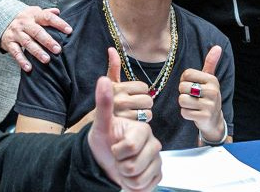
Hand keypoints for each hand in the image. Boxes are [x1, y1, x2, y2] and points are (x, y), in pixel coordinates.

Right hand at [0, 6, 71, 71]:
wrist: (0, 19)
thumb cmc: (24, 19)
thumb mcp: (34, 12)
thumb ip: (46, 13)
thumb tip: (58, 11)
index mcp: (33, 15)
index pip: (47, 17)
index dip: (59, 23)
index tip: (69, 31)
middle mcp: (24, 24)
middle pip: (37, 32)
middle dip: (48, 41)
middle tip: (58, 50)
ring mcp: (16, 33)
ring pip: (27, 43)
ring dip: (37, 52)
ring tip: (46, 60)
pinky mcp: (9, 43)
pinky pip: (15, 53)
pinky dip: (22, 61)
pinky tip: (29, 68)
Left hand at [88, 76, 161, 191]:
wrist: (106, 161)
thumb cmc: (104, 140)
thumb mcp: (101, 123)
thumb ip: (103, 102)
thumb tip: (103, 78)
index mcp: (142, 128)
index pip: (130, 146)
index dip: (118, 151)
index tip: (114, 146)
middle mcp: (154, 142)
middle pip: (135, 165)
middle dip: (120, 165)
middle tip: (117, 157)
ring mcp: (157, 158)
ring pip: (139, 178)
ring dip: (125, 177)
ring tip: (122, 167)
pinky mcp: (158, 173)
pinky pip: (146, 186)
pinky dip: (134, 185)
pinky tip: (130, 176)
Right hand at [106, 47, 153, 121]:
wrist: (99, 124)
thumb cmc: (108, 100)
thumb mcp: (110, 83)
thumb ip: (113, 66)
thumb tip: (111, 48)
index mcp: (117, 88)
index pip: (143, 87)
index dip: (140, 91)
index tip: (131, 94)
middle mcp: (119, 100)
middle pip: (147, 99)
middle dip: (144, 102)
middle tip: (135, 105)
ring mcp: (123, 114)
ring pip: (148, 110)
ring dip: (144, 112)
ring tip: (134, 113)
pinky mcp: (128, 125)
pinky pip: (145, 120)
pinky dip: (143, 120)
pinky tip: (135, 120)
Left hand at [178, 45, 224, 141]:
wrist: (214, 119)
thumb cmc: (208, 96)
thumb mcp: (210, 79)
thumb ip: (210, 63)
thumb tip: (217, 47)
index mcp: (212, 80)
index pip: (187, 74)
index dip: (184, 80)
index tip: (191, 85)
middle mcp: (212, 91)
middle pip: (182, 87)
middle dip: (183, 93)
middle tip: (193, 97)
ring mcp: (209, 105)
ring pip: (182, 100)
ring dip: (184, 104)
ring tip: (193, 105)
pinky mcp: (204, 117)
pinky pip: (184, 112)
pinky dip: (186, 113)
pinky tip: (194, 113)